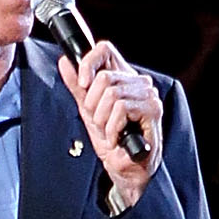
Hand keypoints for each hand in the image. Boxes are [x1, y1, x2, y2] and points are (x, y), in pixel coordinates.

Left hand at [58, 39, 162, 206]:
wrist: (126, 168)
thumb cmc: (112, 140)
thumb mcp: (88, 111)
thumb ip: (78, 87)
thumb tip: (65, 61)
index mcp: (123, 77)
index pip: (105, 49)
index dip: (88, 63)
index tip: (81, 84)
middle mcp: (138, 81)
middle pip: (103, 77)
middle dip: (93, 105)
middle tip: (100, 122)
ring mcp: (148, 94)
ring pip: (111, 94)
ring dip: (103, 120)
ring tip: (109, 132)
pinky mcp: (153, 109)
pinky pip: (121, 109)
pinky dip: (113, 128)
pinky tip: (117, 138)